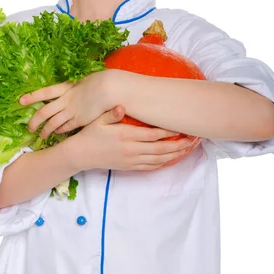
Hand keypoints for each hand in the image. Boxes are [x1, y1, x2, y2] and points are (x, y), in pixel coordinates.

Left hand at [20, 69, 117, 138]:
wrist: (109, 89)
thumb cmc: (100, 82)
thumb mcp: (83, 81)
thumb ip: (74, 87)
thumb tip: (70, 88)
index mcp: (65, 87)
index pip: (44, 92)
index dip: (32, 97)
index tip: (20, 101)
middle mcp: (65, 99)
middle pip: (44, 111)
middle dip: (34, 120)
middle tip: (29, 127)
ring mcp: (71, 110)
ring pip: (53, 123)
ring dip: (45, 130)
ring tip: (41, 136)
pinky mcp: (79, 120)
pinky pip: (65, 127)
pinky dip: (59, 131)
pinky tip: (57, 133)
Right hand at [65, 104, 195, 171]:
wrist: (81, 155)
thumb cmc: (90, 134)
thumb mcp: (98, 120)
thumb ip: (111, 114)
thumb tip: (121, 106)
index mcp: (125, 136)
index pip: (153, 135)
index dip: (168, 132)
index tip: (181, 128)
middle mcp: (131, 149)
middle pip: (160, 149)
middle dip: (178, 145)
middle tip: (192, 140)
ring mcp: (131, 160)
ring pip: (158, 159)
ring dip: (174, 155)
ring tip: (187, 149)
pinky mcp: (129, 166)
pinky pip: (150, 167)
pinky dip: (162, 163)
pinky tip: (170, 159)